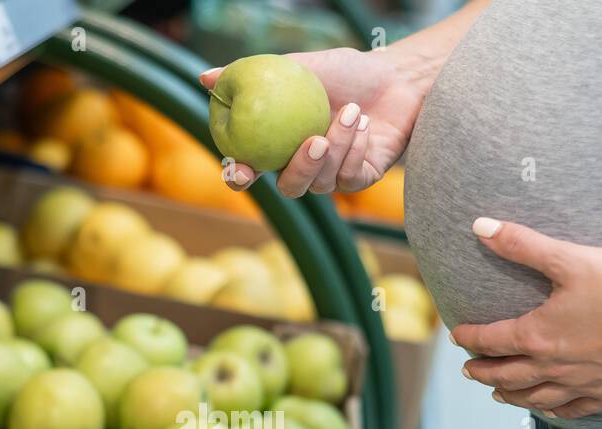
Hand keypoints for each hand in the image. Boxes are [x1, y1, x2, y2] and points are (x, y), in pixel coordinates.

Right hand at [199, 48, 421, 197]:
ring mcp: (332, 176)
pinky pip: (350, 178)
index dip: (240, 176)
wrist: (396, 76)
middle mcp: (304, 167)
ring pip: (323, 182)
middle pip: (290, 188)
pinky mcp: (360, 179)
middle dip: (300, 170)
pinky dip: (355, 150)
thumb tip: (205, 78)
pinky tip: (363, 124)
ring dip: (337, 146)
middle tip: (314, 142)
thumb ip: (254, 74)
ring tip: (350, 111)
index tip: (240, 170)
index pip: (251, 170)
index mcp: (280, 146)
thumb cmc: (346, 71)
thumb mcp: (299, 67)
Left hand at [451, 218, 601, 418]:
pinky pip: (571, 409)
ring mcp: (579, 385)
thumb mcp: (570, 259)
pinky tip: (548, 408)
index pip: (491, 340)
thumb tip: (480, 226)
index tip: (458, 336)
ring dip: (510, 394)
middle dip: (483, 371)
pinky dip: (553, 410)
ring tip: (497, 393)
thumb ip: (522, 245)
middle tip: (469, 370)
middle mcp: (552, 367)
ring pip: (533, 397)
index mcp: (537, 335)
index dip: (471, 337)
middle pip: (505, 375)